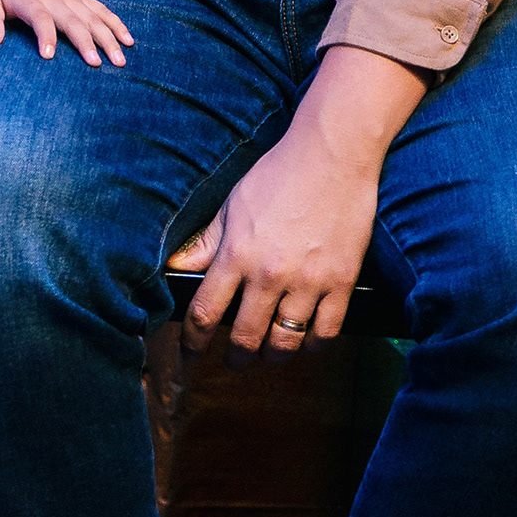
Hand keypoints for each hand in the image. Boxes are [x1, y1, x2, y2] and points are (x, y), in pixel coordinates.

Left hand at [0, 0, 132, 65]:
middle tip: (96, 64)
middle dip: (85, 42)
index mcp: (31, 2)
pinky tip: (128, 41)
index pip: (40, 19)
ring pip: (93, 18)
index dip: (45, 36)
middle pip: (73, 21)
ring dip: (108, 38)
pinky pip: (102, 11)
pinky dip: (116, 24)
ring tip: (120, 61)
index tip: (49, 55)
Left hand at [171, 49, 427, 360]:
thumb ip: (205, 244)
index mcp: (236, 254)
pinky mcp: (342, 280)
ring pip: (285, 343)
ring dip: (273, 356)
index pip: (204, 313)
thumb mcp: (232, 206)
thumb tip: (174, 269)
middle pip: (245, 338)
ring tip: (269, 354)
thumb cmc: (278, 175)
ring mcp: (308, 280)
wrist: (333, 154)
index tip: (190, 354)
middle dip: (235, 358)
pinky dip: (313, 345)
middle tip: (233, 362)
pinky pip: (326, 332)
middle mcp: (269, 273)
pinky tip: (305, 340)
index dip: (193, 343)